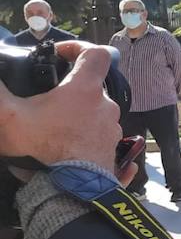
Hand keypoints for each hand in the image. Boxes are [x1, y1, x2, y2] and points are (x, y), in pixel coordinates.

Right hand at [0, 42, 121, 173]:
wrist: (70, 191)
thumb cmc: (43, 150)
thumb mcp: (8, 116)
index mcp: (85, 90)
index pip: (97, 54)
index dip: (79, 47)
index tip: (61, 54)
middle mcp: (106, 106)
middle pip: (93, 86)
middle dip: (71, 90)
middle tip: (47, 100)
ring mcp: (112, 129)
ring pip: (96, 113)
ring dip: (78, 115)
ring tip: (54, 127)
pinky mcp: (113, 150)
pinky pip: (101, 136)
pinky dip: (86, 136)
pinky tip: (69, 144)